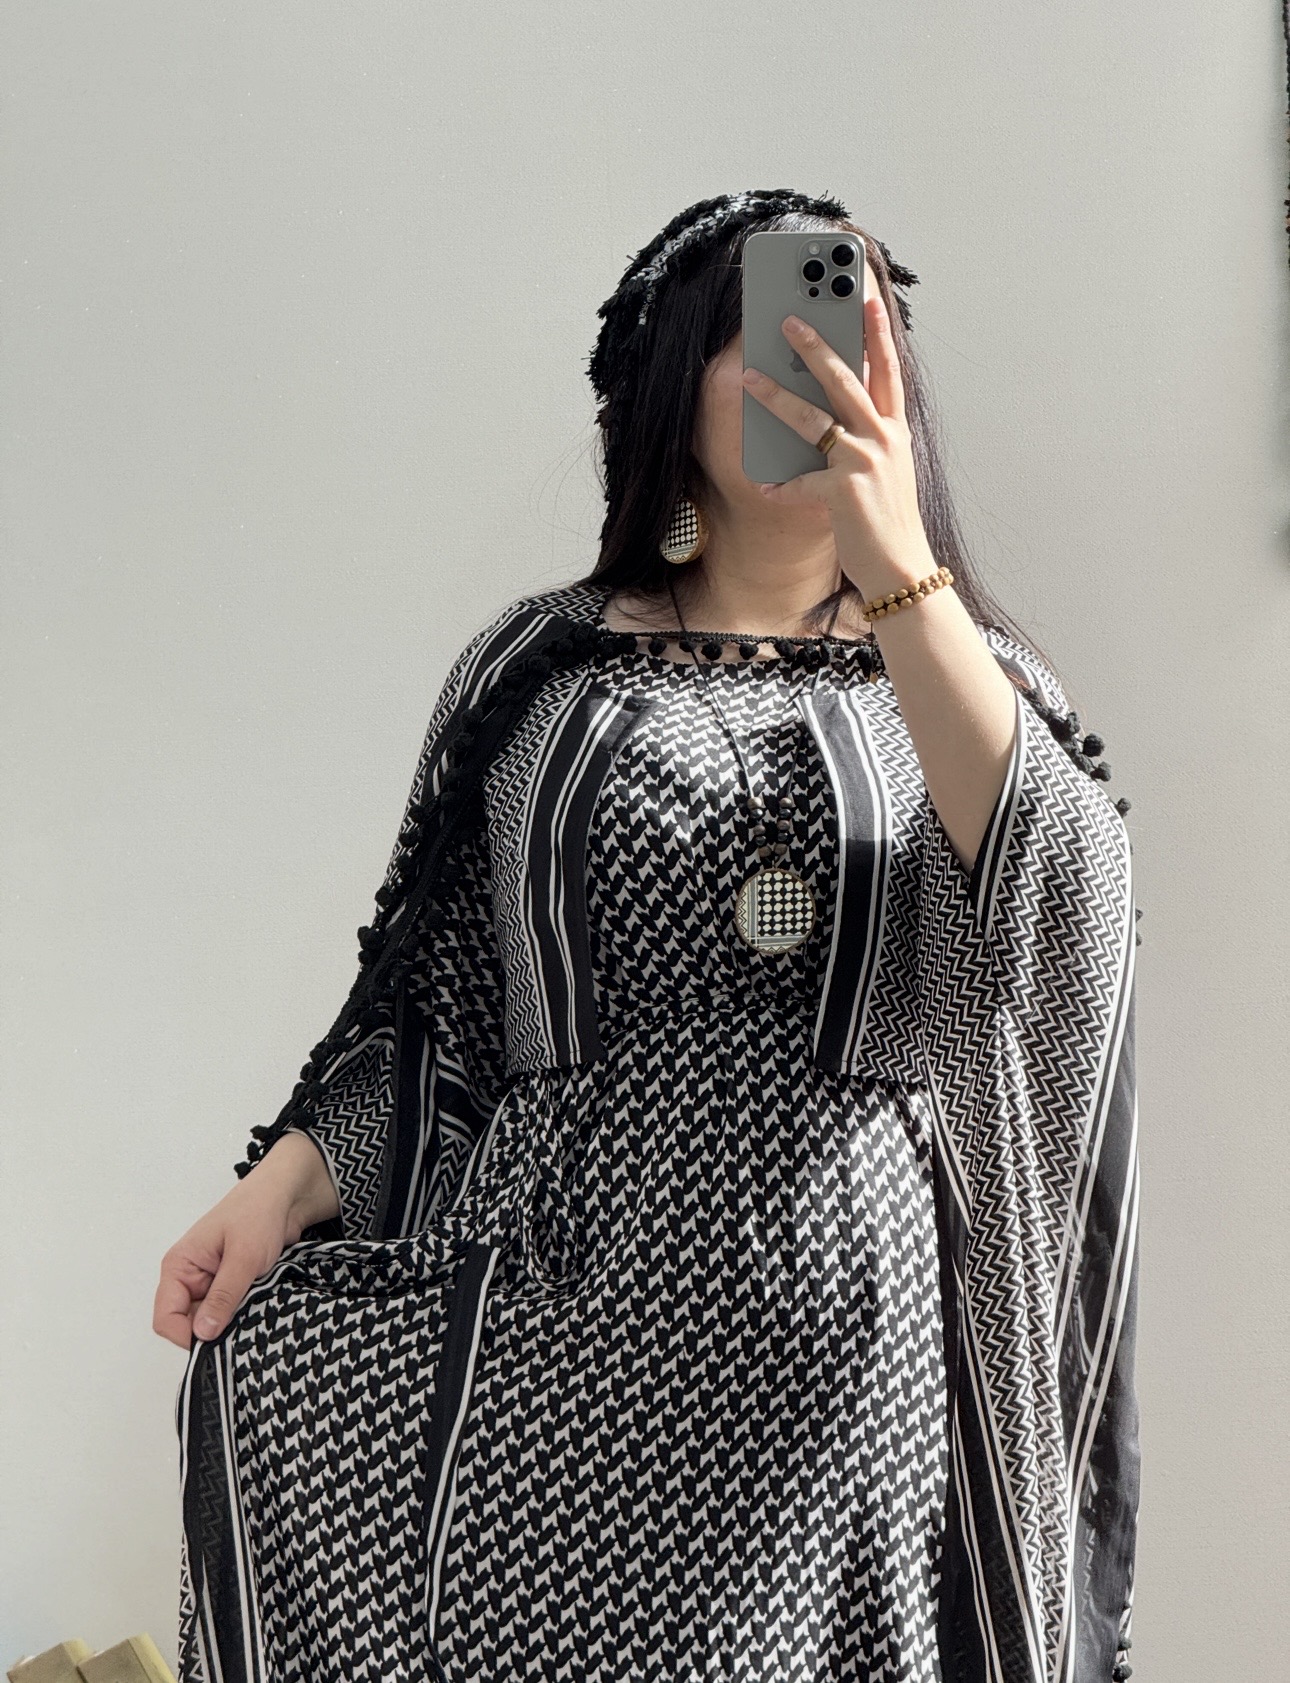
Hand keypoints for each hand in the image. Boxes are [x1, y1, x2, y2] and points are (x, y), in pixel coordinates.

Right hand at [152, 1131, 337, 1349]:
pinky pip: (230, 1313)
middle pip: (188, 1325)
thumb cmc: (259, 1212)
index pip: (166, 1318)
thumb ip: (223, 1296)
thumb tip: (202, 1334)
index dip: (187, 1336)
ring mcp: (211, 1283)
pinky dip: (243, 1315)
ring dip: (232, 1322)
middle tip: (242, 1327)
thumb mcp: (243, 1257)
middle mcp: (189, 1278)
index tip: (216, 1342)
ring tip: (254, 1311)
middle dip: (214, 1331)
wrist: (287, 1196)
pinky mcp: (231, 1287)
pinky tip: (259, 1308)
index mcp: (179, 1266)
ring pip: (212, 1322)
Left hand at [740, 290, 935, 596]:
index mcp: (895, 432)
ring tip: (750, 376)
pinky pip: (799, 481)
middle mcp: (883, 440)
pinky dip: (781, 486)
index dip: (877, 333)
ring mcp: (864, 463)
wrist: (901, 568)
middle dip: (815, 347)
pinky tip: (765, 486)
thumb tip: (831, 417)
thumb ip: (866, 439)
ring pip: (813, 419)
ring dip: (777, 396)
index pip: (887, 371)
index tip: (864, 297)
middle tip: (789, 320)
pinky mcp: (843, 491)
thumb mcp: (885, 471)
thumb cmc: (888, 522)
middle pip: (845, 381)